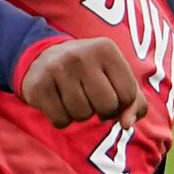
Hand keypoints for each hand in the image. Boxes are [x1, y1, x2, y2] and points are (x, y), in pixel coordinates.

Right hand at [20, 38, 145, 129]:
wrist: (45, 58)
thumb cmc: (90, 72)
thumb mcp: (116, 78)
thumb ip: (134, 102)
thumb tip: (127, 124)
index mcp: (106, 49)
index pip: (128, 94)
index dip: (121, 103)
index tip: (109, 93)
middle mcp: (81, 55)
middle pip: (107, 106)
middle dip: (102, 111)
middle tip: (91, 98)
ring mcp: (57, 69)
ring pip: (83, 115)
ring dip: (81, 115)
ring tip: (74, 98)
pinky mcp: (39, 86)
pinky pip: (61, 121)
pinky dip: (62, 120)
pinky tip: (59, 103)